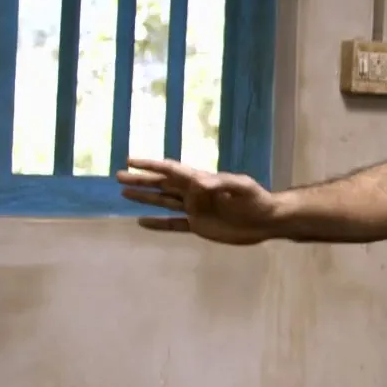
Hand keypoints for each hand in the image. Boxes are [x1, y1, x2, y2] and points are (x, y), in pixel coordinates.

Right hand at [115, 158, 282, 244]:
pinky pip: (173, 224)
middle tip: (118, 176)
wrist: (268, 220)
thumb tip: (200, 183)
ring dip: (145, 197)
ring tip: (124, 193)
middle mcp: (195, 194)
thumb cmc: (258, 200)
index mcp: (202, 181)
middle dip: (142, 180)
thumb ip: (222, 183)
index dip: (151, 165)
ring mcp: (196, 210)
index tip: (131, 161)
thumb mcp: (243, 187)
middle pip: (163, 184)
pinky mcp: (199, 226)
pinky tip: (142, 222)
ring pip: (164, 202)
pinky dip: (158, 223)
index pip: (172, 171)